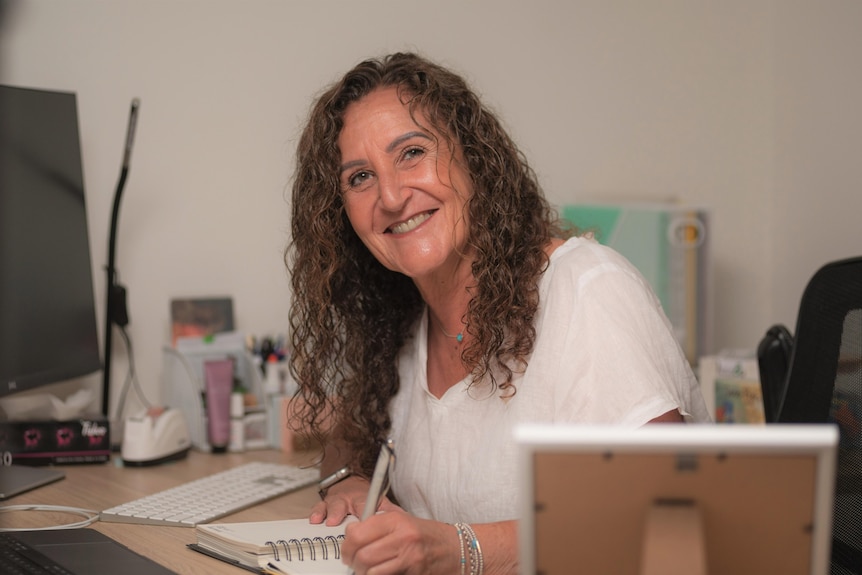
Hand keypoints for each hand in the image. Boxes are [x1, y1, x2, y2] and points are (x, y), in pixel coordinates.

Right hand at [309, 476, 399, 525]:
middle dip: (349, 514)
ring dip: (332, 513)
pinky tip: (315, 519)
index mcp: (365, 499)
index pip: (367, 506)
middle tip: (346, 521)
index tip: (369, 522)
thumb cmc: (365, 497)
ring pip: (333, 506)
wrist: (350, 482)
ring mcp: (336, 502)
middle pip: (350, 505)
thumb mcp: (380, 501)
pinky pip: (319, 508)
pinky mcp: (324, 505)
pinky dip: (316, 513)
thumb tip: (404, 518)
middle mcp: (350, 499)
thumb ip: (389, 511)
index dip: (367, 514)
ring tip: (331, 521)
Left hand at [341, 511, 459, 574]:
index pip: (358, 534)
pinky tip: (381, 573)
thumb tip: (351, 532)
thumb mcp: (403, 520)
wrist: (456, 549)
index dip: (347, 545)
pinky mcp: (414, 574)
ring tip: (367, 570)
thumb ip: (378, 524)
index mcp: (397, 520)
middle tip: (355, 563)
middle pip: (362, 556)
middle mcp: (403, 538)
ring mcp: (410, 559)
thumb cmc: (427, 535)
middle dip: (354, 563)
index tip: (348, 550)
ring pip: (371, 572)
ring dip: (364, 574)